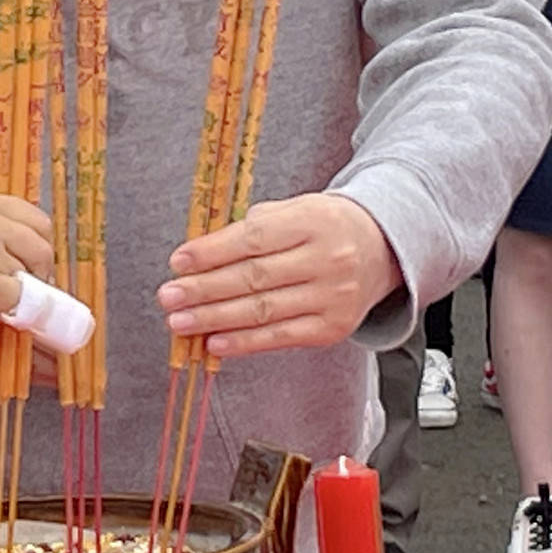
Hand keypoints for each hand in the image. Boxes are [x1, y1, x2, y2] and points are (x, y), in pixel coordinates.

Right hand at [0, 186, 52, 325]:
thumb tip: (4, 270)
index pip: (36, 221)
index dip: (33, 251)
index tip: (21, 271)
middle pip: (42, 250)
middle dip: (32, 278)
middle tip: (4, 294)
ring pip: (31, 281)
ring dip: (13, 300)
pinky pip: (15, 305)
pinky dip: (2, 317)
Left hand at [157, 192, 400, 357]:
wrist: (383, 248)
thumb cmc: (324, 227)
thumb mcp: (295, 210)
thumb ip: (253, 228)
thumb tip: (199, 255)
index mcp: (313, 221)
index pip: (254, 239)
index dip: (212, 252)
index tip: (178, 262)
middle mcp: (327, 260)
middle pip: (254, 278)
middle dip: (204, 290)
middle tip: (168, 297)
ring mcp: (333, 297)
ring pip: (263, 311)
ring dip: (214, 319)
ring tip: (180, 322)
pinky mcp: (333, 328)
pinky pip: (281, 338)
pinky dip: (244, 342)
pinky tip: (214, 342)